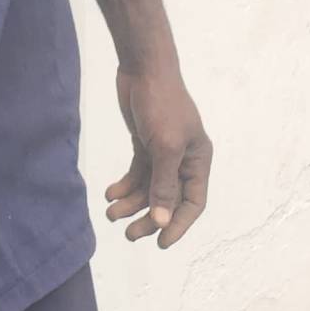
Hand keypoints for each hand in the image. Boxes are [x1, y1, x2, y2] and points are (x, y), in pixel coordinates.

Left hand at [106, 64, 210, 248]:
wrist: (143, 67)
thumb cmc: (162, 103)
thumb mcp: (165, 148)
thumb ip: (164, 186)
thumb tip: (162, 221)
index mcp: (198, 162)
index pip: (193, 203)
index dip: (178, 225)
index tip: (160, 243)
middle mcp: (184, 161)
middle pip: (168, 201)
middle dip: (148, 218)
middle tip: (129, 234)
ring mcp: (164, 154)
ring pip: (149, 190)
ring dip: (131, 204)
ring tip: (111, 213)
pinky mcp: (146, 145)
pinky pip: (136, 175)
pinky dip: (124, 186)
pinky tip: (110, 194)